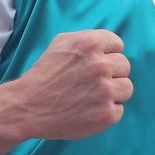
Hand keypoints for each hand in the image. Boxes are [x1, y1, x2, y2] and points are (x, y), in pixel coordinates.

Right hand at [0, 30, 130, 154]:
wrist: (27, 107)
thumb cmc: (44, 74)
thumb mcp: (62, 44)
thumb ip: (89, 40)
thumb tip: (113, 45)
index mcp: (90, 43)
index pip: (118, 45)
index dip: (107, 55)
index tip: (95, 65)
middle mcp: (100, 65)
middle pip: (124, 66)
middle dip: (111, 73)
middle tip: (90, 82)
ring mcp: (105, 91)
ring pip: (126, 88)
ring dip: (113, 93)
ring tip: (91, 96)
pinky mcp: (107, 114)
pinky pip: (119, 109)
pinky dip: (106, 112)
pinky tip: (88, 110)